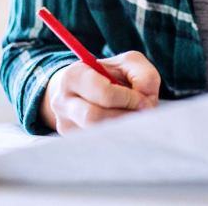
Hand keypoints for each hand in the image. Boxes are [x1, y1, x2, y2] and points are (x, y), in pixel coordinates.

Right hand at [40, 51, 160, 134]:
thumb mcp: (129, 64)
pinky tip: (121, 126)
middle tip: (141, 113)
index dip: (128, 99)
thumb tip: (145, 104)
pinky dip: (116, 137)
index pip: (103, 92)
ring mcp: (64, 124)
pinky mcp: (70, 140)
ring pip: (96, 134)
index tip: (142, 100)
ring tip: (131, 118)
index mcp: (74, 76)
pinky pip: (98, 144)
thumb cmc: (111, 75)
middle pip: (94, 118)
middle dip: (124, 116)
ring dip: (122, 128)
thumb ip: (144, 76)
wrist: (86, 88)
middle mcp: (62, 101)